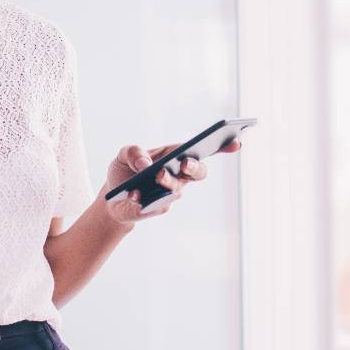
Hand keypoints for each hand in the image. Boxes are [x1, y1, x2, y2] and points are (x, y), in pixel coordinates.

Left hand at [98, 138, 242, 224]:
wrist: (113, 198)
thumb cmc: (125, 171)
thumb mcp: (124, 154)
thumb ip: (134, 152)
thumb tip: (145, 164)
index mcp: (175, 155)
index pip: (201, 150)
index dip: (222, 146)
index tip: (236, 142)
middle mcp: (179, 175)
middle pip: (198, 172)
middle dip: (194, 167)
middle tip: (184, 163)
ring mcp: (171, 193)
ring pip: (177, 188)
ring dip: (168, 181)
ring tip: (157, 175)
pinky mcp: (159, 207)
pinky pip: (155, 203)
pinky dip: (142, 197)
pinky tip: (133, 194)